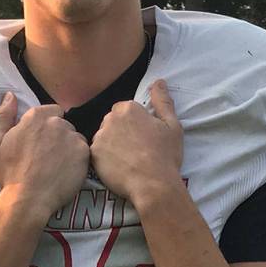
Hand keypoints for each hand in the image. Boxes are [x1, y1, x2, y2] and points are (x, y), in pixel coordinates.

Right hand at [0, 93, 89, 219]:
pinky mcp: (84, 153)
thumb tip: (10, 95)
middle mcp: (56, 122)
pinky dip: (77, 159)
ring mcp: (72, 137)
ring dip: (69, 146)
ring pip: (74, 137)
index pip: (51, 111)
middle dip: (58, 135)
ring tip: (57, 165)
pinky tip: (66, 171)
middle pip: (63, 124)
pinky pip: (84, 151)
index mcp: (36, 116)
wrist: (28, 198)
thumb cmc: (10, 172)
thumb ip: (3, 115)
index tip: (40, 141)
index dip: (46, 125)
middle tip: (48, 155)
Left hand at [90, 79, 182, 203]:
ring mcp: (99, 137)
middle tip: (136, 149)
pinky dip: (105, 158)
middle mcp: (110, 118)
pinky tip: (119, 167)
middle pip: (112, 121)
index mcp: (129, 109)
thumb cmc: (165, 155)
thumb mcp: (172, 126)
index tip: (143, 137)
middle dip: (121, 131)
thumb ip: (163, 101)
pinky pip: (97, 152)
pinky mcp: (93, 154)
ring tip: (127, 160)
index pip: (125, 110)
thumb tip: (159, 81)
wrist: (153, 184)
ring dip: (112, 144)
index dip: (135, 123)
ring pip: (104, 136)